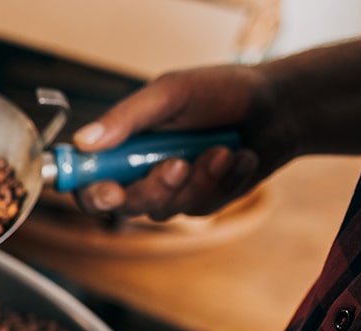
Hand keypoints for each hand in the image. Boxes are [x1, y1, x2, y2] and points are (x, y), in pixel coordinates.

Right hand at [72, 64, 292, 219]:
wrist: (278, 107)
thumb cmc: (221, 91)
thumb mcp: (170, 93)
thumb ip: (126, 118)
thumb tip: (82, 141)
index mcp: (122, 144)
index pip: (87, 180)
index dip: (90, 191)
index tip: (110, 189)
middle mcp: (139, 171)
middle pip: (124, 205)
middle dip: (153, 188)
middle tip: (178, 164)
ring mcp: (170, 190)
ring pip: (164, 209)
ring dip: (198, 181)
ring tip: (223, 149)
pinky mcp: (200, 202)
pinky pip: (201, 207)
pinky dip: (224, 181)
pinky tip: (239, 158)